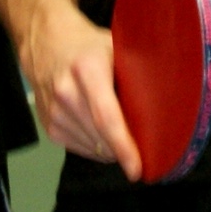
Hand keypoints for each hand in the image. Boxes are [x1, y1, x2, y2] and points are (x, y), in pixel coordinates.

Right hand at [18, 4, 142, 179]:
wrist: (45, 43)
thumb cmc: (89, 46)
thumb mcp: (116, 47)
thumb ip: (137, 73)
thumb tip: (165, 105)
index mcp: (87, 69)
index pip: (106, 117)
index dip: (123, 147)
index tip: (137, 169)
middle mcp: (65, 91)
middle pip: (100, 137)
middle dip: (124, 151)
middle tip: (142, 149)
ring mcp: (53, 110)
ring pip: (91, 147)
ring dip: (110, 150)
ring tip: (121, 132)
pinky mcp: (48, 125)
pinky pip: (78, 148)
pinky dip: (95, 147)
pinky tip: (101, 131)